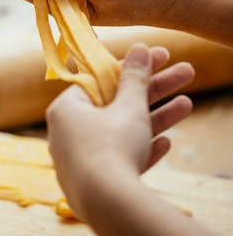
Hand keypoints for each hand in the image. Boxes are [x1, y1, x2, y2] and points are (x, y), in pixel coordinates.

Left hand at [47, 43, 192, 221]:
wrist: (110, 206)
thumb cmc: (112, 147)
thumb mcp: (129, 106)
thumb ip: (134, 77)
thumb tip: (140, 48)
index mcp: (66, 109)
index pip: (99, 79)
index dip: (130, 67)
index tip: (154, 57)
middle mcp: (67, 133)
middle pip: (115, 104)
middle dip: (153, 90)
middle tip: (182, 74)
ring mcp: (79, 162)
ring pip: (121, 132)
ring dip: (155, 117)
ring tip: (187, 105)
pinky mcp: (93, 185)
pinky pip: (119, 160)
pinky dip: (141, 150)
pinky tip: (165, 144)